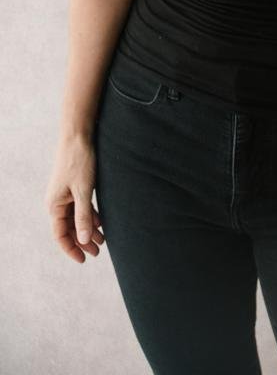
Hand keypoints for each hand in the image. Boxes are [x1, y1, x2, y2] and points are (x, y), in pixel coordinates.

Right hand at [45, 135, 104, 263]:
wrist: (78, 136)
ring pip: (76, 218)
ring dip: (88, 230)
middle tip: (97, 253)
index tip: (83, 260)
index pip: (61, 235)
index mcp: (54, 205)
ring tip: (102, 241)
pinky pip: (80, 207)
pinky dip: (90, 216)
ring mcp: (65, 194)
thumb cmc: (79, 162)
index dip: (71, 249)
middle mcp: (57, 202)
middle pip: (69, 228)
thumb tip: (83, 241)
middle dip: (82, 241)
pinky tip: (101, 224)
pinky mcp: (74, 186)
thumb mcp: (83, 191)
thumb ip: (83, 217)